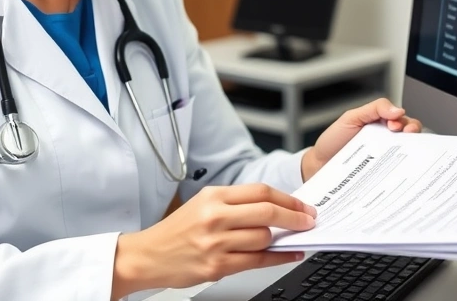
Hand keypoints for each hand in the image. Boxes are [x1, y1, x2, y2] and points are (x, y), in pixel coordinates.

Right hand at [112, 184, 316, 296]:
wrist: (147, 256)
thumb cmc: (177, 230)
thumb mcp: (203, 204)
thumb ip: (236, 204)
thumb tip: (275, 207)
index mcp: (213, 196)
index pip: (260, 191)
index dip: (287, 199)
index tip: (302, 206)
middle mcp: (215, 216)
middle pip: (267, 212)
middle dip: (295, 217)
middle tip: (309, 220)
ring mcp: (215, 242)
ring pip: (264, 237)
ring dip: (284, 238)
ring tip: (293, 238)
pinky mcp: (216, 266)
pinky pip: (257, 261)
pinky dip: (278, 258)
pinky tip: (288, 254)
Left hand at [301, 98, 421, 181]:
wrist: (319, 165)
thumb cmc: (334, 140)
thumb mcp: (351, 118)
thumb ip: (374, 109)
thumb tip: (398, 110)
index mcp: (382, 125)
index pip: (404, 121)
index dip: (407, 122)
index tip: (396, 126)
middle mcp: (388, 142)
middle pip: (412, 137)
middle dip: (413, 133)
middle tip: (406, 134)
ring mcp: (386, 159)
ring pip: (408, 156)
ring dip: (412, 154)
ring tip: (404, 154)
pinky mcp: (382, 176)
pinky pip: (396, 174)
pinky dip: (401, 173)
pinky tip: (399, 172)